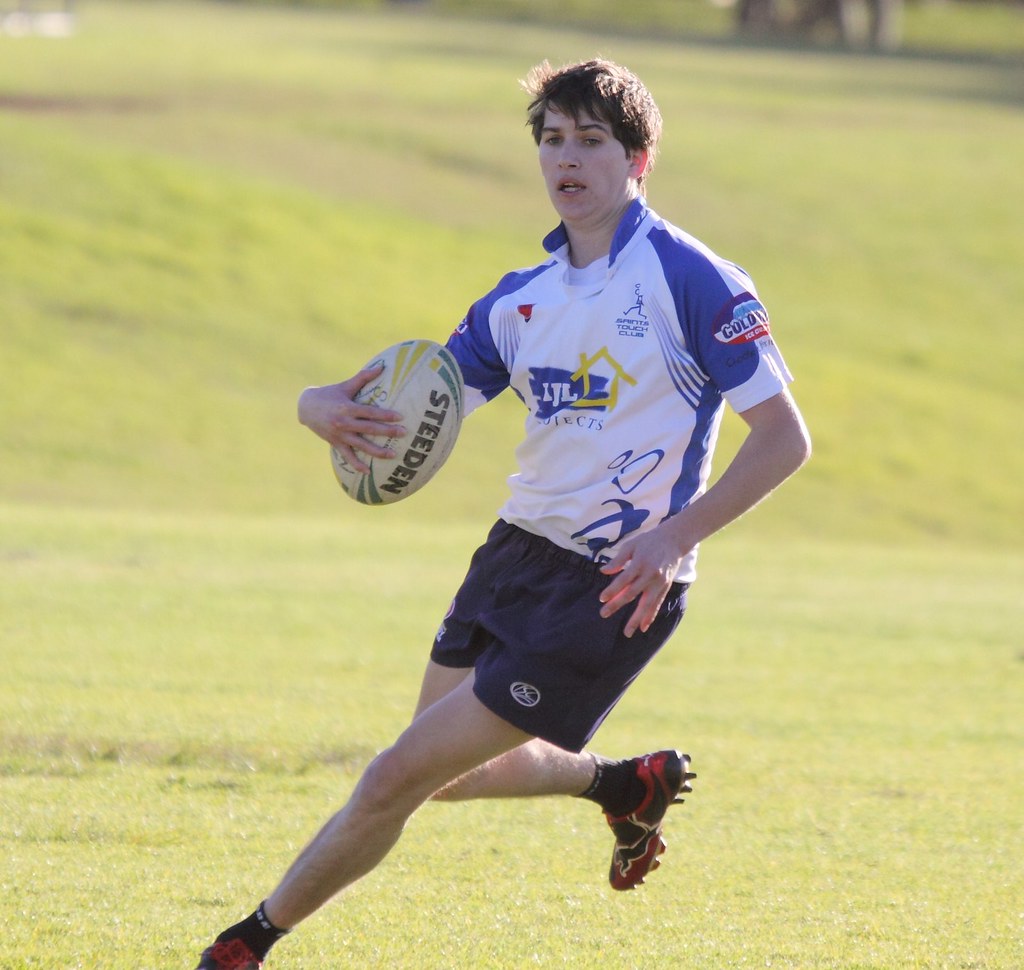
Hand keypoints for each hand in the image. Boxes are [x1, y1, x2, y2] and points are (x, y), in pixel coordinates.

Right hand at [297, 365, 405, 474]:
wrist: (306, 407)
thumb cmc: (329, 394)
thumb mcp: (345, 385)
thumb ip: (364, 377)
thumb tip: (382, 366)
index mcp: (347, 408)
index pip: (370, 412)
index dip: (385, 415)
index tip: (401, 417)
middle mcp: (344, 422)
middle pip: (369, 429)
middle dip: (387, 431)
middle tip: (404, 433)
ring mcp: (340, 435)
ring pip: (361, 445)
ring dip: (377, 451)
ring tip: (393, 455)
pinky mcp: (335, 443)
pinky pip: (348, 456)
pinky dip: (357, 464)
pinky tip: (368, 471)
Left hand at [598, 523, 690, 637]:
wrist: (674, 540)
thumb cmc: (648, 541)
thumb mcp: (631, 545)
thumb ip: (618, 559)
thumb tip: (604, 571)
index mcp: (640, 563)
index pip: (623, 580)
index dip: (612, 590)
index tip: (602, 599)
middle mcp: (650, 574)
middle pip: (631, 593)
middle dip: (617, 604)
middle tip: (603, 614)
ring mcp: (659, 582)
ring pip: (646, 604)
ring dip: (635, 619)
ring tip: (627, 632)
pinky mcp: (665, 587)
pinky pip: (656, 604)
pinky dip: (650, 616)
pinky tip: (642, 627)